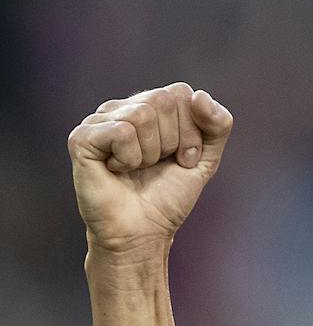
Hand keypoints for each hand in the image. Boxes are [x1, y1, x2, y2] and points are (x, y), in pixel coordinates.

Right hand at [68, 83, 232, 256]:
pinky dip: (130, 158)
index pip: (182, 93)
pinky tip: (117, 170)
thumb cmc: (168, 196)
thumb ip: (217, 125)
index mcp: (149, 107)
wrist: (143, 232)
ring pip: (142, 114)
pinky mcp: (82, 137)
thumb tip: (200, 95)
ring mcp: (99, 120)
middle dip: (174, 141)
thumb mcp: (205, 158)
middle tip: (159, 166)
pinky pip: (121, 131)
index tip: (182, 158)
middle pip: (163, 100)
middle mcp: (122, 108)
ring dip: (151, 153)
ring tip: (137, 169)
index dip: (191, 131)